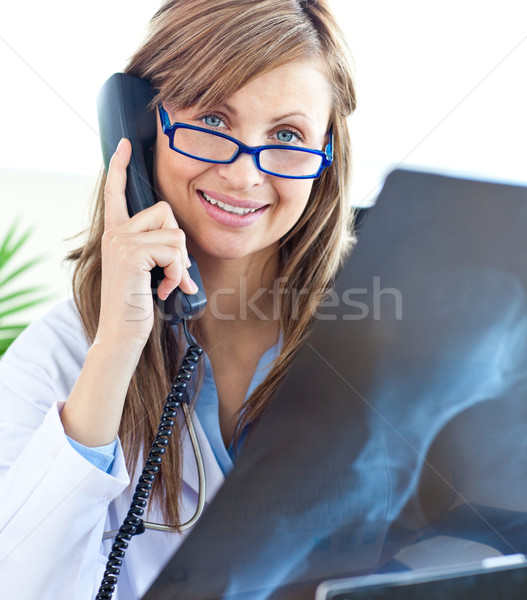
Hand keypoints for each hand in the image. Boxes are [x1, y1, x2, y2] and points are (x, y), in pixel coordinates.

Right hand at [96, 138, 197, 348]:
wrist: (124, 332)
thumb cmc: (139, 304)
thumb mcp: (147, 270)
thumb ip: (157, 249)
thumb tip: (180, 245)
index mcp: (117, 234)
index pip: (116, 193)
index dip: (120, 168)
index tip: (124, 144)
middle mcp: (115, 233)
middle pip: (165, 212)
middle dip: (178, 244)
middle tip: (172, 270)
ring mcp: (121, 241)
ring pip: (174, 234)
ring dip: (180, 264)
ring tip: (167, 283)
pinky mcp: (131, 252)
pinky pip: (174, 250)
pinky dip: (178, 273)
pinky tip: (163, 289)